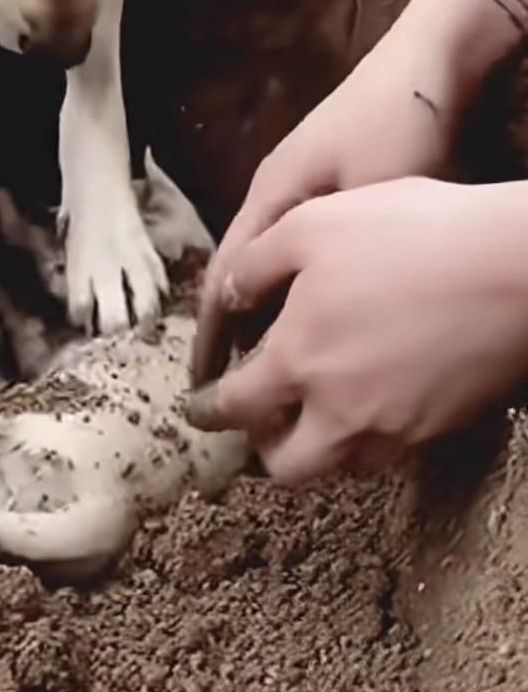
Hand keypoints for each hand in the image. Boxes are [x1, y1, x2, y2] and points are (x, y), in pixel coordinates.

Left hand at [187, 177, 527, 482]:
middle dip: (262, 451)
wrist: (511, 268)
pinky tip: (369, 400)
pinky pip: (387, 452)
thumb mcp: (313, 224)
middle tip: (259, 423)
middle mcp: (341, 410)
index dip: (206, 411)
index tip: (196, 410)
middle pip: (285, 465)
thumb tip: (228, 296)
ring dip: (317, 449)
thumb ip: (256, 265)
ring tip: (314, 413)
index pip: (234, 407)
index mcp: (298, 360)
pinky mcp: (438, 426)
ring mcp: (395, 426)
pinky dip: (365, 439)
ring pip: (340, 466)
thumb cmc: (410, 235)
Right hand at [193, 23, 463, 382]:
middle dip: (234, 329)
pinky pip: (301, 251)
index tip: (205, 382)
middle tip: (236, 386)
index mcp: (272, 193)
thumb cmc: (397, 126)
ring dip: (267, 310)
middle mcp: (276, 190)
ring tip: (271, 363)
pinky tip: (314, 314)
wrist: (430, 65)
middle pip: (242, 272)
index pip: (226, 276)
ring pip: (274, 263)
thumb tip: (300, 319)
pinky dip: (296, 288)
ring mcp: (304, 185)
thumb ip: (328, 255)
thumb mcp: (364, 196)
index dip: (213, 333)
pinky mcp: (333, 184)